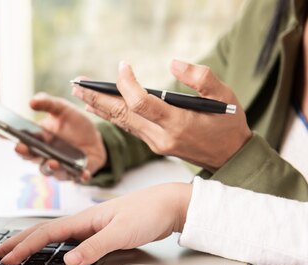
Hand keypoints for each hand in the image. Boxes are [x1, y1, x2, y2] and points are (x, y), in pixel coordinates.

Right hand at [0, 182, 191, 264]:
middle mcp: (82, 221)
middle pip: (41, 232)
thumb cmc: (149, 213)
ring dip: (30, 243)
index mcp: (83, 219)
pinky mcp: (97, 233)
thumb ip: (95, 248)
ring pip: (51, 235)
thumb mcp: (122, 233)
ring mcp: (88, 227)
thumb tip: (67, 262)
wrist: (170, 204)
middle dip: (17, 243)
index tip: (7, 260)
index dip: (24, 247)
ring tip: (13, 252)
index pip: (45, 234)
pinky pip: (65, 240)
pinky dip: (49, 246)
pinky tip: (47, 253)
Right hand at [15, 92, 106, 181]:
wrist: (96, 139)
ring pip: (49, 170)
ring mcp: (58, 167)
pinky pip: (75, 178)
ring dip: (50, 167)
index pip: (16, 136)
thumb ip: (48, 103)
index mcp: (37, 139)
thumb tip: (31, 101)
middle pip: (29, 156)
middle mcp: (43, 155)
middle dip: (24, 153)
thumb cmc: (75, 125)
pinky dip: (78, 177)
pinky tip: (82, 173)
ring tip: (53, 162)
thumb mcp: (63, 109)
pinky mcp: (75, 174)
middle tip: (20, 147)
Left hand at [73, 60, 251, 171]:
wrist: (230, 157)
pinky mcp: (153, 144)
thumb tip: (173, 63)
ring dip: (99, 107)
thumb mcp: (225, 96)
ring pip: (121, 123)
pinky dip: (111, 115)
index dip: (127, 84)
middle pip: (122, 115)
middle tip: (77, 84)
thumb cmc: (228, 124)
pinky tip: (97, 106)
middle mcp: (161, 137)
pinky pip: (128, 127)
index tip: (123, 66)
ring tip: (79, 92)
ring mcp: (155, 143)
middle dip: (97, 99)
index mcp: (178, 124)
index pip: (141, 103)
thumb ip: (201, 78)